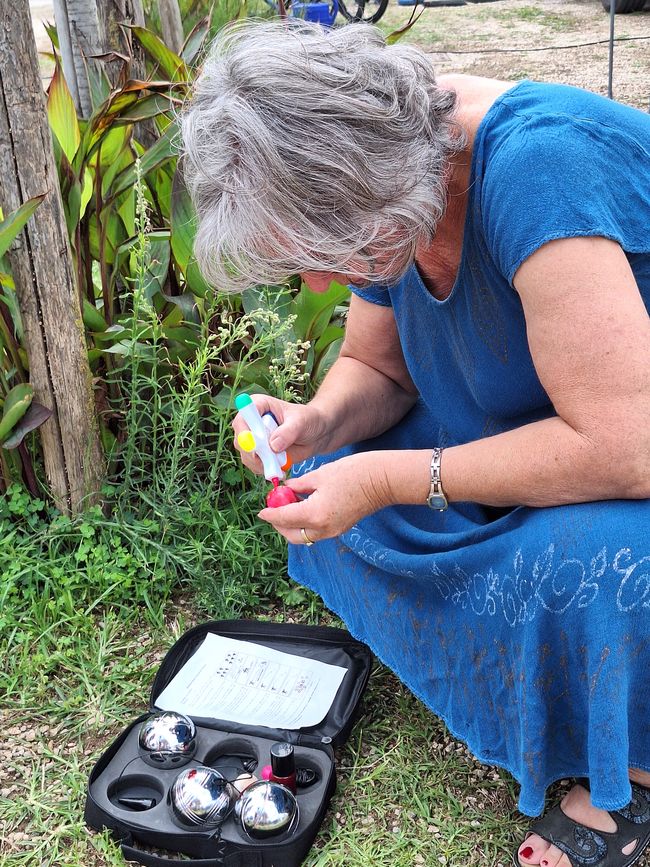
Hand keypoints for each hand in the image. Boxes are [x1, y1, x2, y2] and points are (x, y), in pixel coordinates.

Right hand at [232, 395, 329, 476]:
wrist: (317, 434)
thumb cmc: (309, 420)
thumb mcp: (301, 422)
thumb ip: (288, 432)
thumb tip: (273, 445)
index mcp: (258, 405)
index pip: (242, 418)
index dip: (245, 432)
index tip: (256, 445)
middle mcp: (251, 422)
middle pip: (240, 439)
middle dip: (253, 452)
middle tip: (270, 460)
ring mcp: (253, 439)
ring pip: (246, 455)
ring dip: (260, 463)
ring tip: (280, 463)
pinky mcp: (258, 454)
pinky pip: (254, 465)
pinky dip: (264, 469)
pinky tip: (278, 468)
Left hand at [257, 452, 392, 543]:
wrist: (383, 481)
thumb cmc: (353, 472)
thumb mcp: (319, 475)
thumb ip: (298, 485)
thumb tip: (286, 489)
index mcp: (314, 514)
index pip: (283, 518)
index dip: (270, 514)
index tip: (261, 511)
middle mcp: (323, 528)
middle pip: (292, 535)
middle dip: (279, 524)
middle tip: (273, 509)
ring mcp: (333, 531)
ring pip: (304, 536)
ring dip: (292, 525)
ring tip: (288, 505)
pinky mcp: (340, 528)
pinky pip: (316, 532)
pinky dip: (305, 524)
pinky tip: (304, 506)